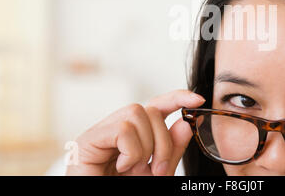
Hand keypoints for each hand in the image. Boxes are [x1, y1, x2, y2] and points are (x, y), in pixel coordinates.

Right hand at [66, 89, 204, 175]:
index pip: (155, 106)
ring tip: (136, 169)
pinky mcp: (86, 141)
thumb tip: (185, 123)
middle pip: (149, 109)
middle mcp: (114, 129)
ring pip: (137, 112)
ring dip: (147, 146)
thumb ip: (171, 150)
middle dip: (163, 140)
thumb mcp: (157, 173)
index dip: (177, 98)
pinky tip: (121, 167)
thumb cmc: (124, 191)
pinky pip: (123, 129)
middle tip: (159, 170)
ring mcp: (99, 133)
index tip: (198, 100)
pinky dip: (131, 151)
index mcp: (132, 136)